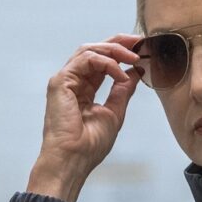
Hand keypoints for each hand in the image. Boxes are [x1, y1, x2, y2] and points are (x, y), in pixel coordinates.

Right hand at [29, 34, 142, 201]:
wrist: (74, 159)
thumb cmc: (89, 145)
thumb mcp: (114, 112)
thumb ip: (122, 91)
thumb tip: (134, 73)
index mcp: (84, 89)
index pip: (102, 62)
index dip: (120, 52)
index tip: (140, 50)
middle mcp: (73, 82)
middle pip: (94, 50)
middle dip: (118, 43)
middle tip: (139, 42)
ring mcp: (65, 80)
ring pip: (89, 50)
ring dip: (114, 50)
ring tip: (134, 57)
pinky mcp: (61, 81)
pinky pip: (86, 59)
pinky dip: (106, 63)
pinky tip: (120, 74)